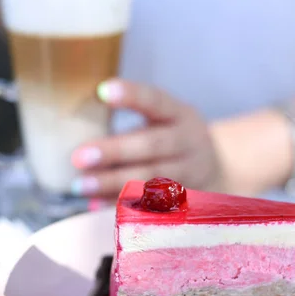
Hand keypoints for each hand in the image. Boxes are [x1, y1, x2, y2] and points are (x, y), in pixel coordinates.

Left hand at [70, 79, 221, 199]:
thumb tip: (77, 135)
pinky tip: (95, 204)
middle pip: (152, 145)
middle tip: (78, 157)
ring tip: (81, 186)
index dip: (132, 96)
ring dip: (113, 183)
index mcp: (179, 114)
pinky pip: (151, 203)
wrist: (217, 169)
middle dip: (114, 151)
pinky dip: (121, 204)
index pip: (156, 101)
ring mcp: (189, 173)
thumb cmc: (173, 139)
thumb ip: (131, 126)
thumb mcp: (165, 121)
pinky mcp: (184, 198)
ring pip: (152, 179)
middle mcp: (188, 142)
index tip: (102, 91)